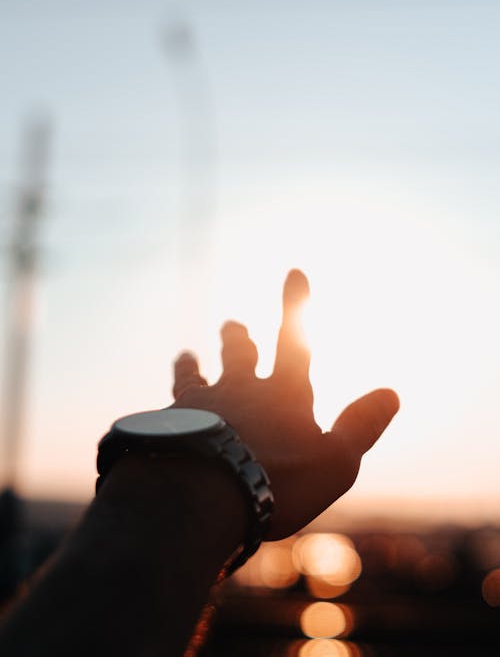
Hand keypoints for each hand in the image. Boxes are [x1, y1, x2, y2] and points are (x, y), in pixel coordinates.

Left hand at [172, 269, 398, 539]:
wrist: (200, 494)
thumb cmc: (277, 482)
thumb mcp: (335, 461)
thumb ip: (360, 426)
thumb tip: (392, 393)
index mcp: (282, 394)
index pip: (293, 339)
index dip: (295, 305)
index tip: (294, 272)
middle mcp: (239, 390)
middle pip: (237, 354)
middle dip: (237, 337)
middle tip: (232, 325)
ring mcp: (198, 406)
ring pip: (194, 376)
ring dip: (192, 364)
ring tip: (187, 356)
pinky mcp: (166, 427)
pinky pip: (166, 410)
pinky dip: (166, 409)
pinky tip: (156, 414)